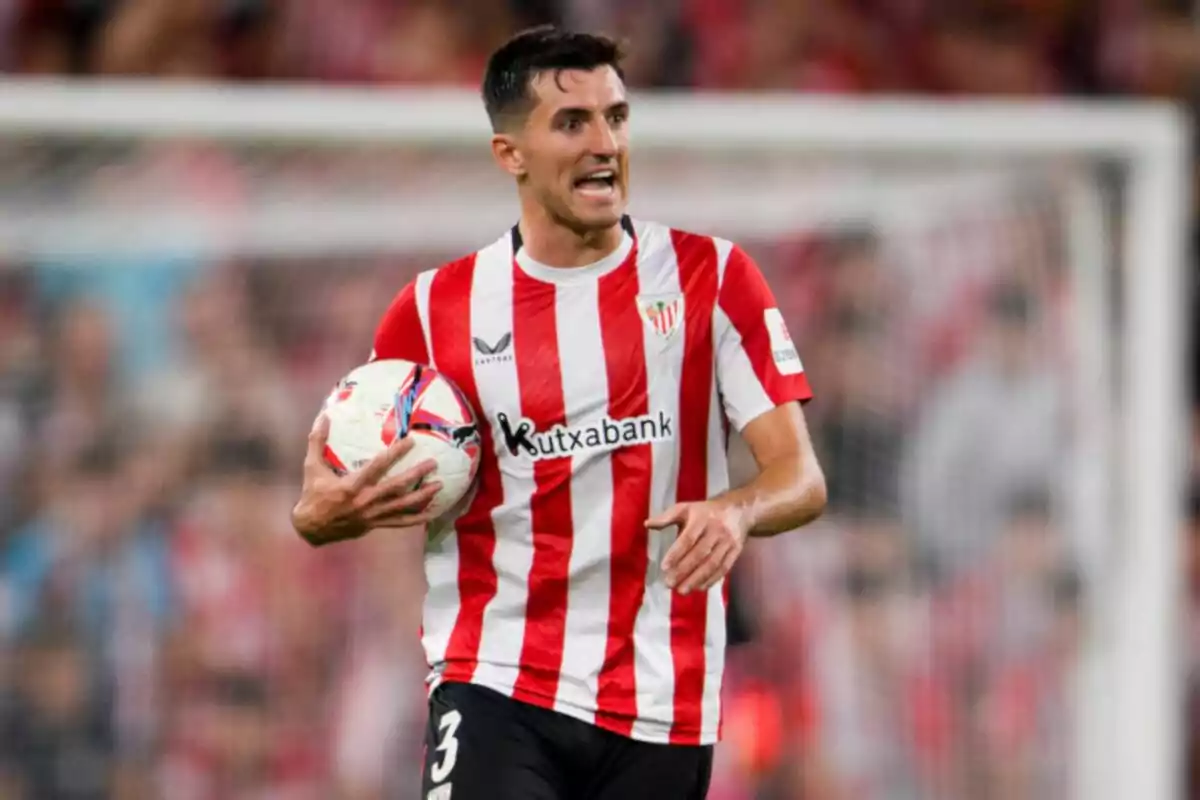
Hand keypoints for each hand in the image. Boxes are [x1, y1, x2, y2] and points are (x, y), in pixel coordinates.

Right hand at [291, 413, 442, 546]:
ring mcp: (372, 515)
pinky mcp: (375, 525)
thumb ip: (317, 441)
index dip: (395, 453)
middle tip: (433, 463)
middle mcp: (365, 501)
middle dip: (416, 474)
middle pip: (396, 486)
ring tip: (440, 485)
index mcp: (351, 486)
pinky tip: (432, 512)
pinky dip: (418, 518)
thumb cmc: (313, 495)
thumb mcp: (312, 467)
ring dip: (423, 496)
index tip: (411, 441)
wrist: (311, 528)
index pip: (378, 466)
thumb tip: (324, 416)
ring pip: (402, 506)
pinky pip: (401, 523)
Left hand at [645, 501, 749, 593]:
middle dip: (684, 570)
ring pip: (712, 563)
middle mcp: (716, 530)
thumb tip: (646, 524)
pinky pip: (724, 568)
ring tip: (681, 590)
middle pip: (700, 554)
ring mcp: (727, 542)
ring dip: (696, 579)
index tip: (664, 567)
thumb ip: (666, 518)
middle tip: (669, 583)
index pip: (688, 538)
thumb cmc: (705, 512)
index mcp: (701, 518)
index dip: (676, 554)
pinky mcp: (736, 552)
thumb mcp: (686, 508)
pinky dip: (711, 580)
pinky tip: (699, 588)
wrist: (738, 511)